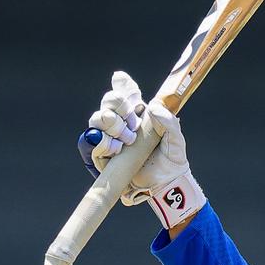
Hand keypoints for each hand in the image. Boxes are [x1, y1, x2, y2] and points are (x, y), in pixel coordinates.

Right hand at [76, 71, 204, 228]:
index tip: (121, 79)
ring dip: (111, 126)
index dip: (122, 84)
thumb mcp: (176, 140)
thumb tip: (153, 108)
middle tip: (133, 121)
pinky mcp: (101, 156)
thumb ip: (169, 122)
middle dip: (117, 105)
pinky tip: (113, 147)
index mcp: (139, 115)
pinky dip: (100, 143)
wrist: (164, 184)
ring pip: (96, 120)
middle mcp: (121, 123)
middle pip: (107, 103)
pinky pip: (89, 144)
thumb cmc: (170, 160)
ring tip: (127, 139)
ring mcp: (109, 138)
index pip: (126, 94)